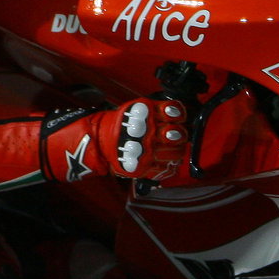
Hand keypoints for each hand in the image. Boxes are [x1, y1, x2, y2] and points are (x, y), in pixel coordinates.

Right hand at [40, 99, 189, 182]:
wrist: (98, 142)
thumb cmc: (120, 125)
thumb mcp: (136, 109)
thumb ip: (156, 111)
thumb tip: (176, 116)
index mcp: (147, 113)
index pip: (175, 112)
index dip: (180, 116)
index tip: (177, 120)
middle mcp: (148, 131)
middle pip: (178, 135)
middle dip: (180, 137)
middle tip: (175, 138)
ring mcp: (147, 150)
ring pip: (175, 153)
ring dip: (176, 152)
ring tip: (171, 151)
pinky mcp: (143, 166)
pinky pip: (165, 169)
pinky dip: (168, 167)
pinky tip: (165, 163)